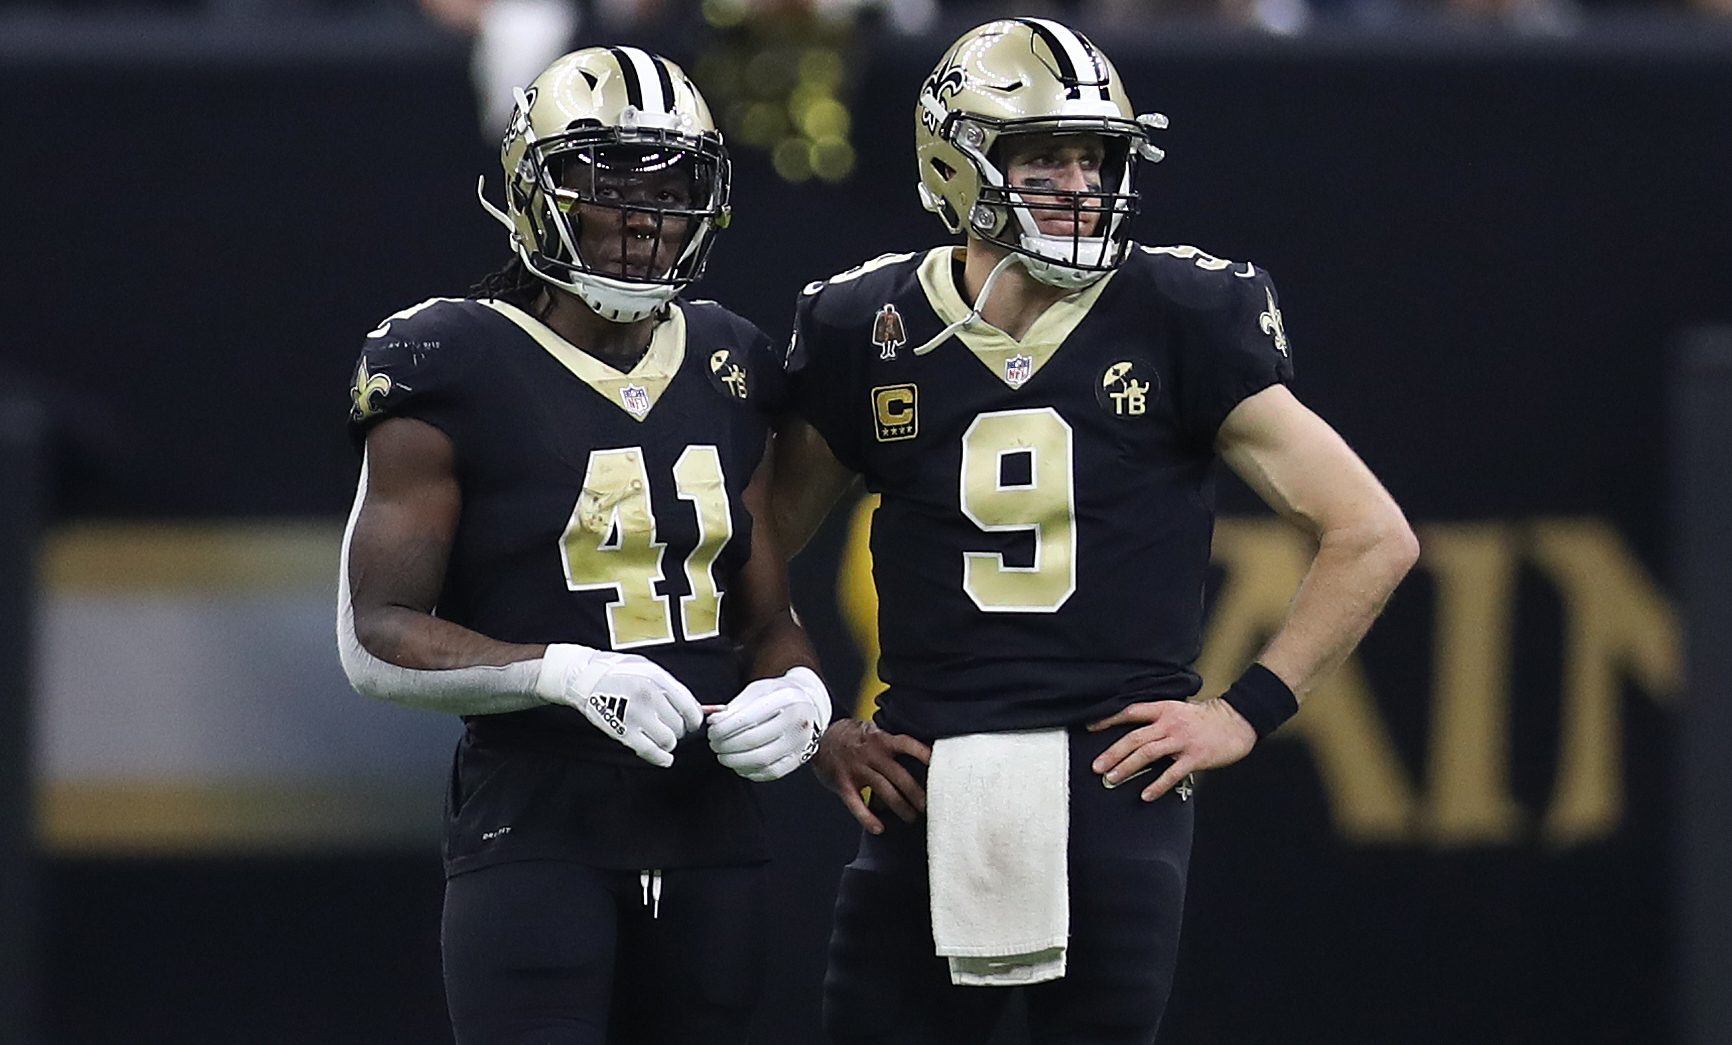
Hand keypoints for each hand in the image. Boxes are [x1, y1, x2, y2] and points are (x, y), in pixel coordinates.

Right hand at [534, 644, 703, 767]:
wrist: (584, 676)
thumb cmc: (618, 671)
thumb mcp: (649, 669)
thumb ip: (671, 687)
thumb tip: (695, 708)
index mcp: (659, 680)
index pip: (690, 707)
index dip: (694, 720)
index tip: (692, 723)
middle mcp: (650, 697)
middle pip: (679, 726)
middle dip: (679, 730)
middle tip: (671, 728)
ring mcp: (636, 715)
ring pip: (668, 740)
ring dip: (669, 742)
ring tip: (662, 737)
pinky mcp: (623, 731)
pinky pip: (650, 751)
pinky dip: (661, 758)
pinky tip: (665, 758)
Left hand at [707, 667, 832, 781]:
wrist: (809, 705)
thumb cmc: (779, 696)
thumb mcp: (759, 690)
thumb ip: (736, 706)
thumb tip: (715, 722)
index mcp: (787, 699)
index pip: (748, 719)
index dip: (724, 728)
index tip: (712, 731)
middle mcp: (798, 722)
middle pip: (753, 741)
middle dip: (726, 745)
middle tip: (714, 743)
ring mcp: (800, 744)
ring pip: (761, 760)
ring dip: (735, 760)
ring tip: (723, 754)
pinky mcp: (798, 760)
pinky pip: (770, 772)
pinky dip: (749, 770)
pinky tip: (739, 763)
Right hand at [813, 719, 931, 834]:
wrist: (818, 737)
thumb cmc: (850, 737)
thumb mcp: (871, 730)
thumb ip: (890, 742)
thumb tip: (917, 754)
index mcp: (880, 740)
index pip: (906, 744)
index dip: (922, 753)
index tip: (938, 765)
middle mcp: (871, 755)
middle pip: (899, 775)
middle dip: (916, 793)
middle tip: (928, 805)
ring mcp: (857, 770)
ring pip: (883, 791)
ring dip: (900, 806)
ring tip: (910, 817)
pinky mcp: (843, 784)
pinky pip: (856, 804)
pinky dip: (867, 818)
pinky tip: (878, 828)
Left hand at [1088, 698, 1256, 800]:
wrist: (1237, 720)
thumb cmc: (1206, 718)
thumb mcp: (1179, 710)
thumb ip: (1158, 719)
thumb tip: (1134, 733)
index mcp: (1164, 709)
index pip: (1130, 712)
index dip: (1109, 720)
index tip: (1091, 729)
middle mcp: (1169, 723)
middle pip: (1134, 738)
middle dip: (1113, 753)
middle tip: (1097, 767)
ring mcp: (1182, 740)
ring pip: (1148, 754)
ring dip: (1127, 767)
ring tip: (1112, 779)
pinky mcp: (1195, 757)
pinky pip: (1172, 773)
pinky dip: (1157, 785)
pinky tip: (1145, 795)